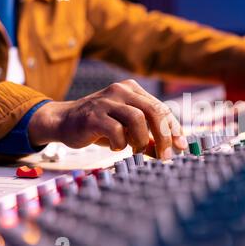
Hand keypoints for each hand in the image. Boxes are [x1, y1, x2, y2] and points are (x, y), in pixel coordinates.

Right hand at [28, 79, 186, 159]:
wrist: (63, 121)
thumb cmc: (100, 125)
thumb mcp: (127, 128)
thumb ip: (147, 136)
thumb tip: (168, 151)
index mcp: (133, 90)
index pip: (162, 108)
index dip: (174, 129)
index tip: (181, 146)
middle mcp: (122, 90)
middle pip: (154, 111)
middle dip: (164, 136)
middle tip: (166, 156)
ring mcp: (107, 100)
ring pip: (138, 119)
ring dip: (141, 140)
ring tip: (135, 150)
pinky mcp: (93, 115)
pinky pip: (117, 131)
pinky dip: (120, 143)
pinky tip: (114, 146)